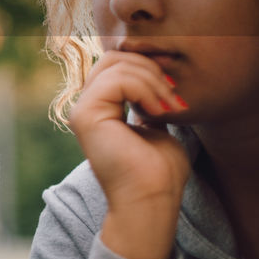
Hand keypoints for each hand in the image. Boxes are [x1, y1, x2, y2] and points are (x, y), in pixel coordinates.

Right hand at [69, 51, 191, 258]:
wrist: (151, 201)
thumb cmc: (159, 173)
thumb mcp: (158, 127)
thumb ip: (149, 104)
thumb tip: (157, 80)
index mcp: (101, 109)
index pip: (117, 64)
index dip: (148, 65)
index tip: (176, 84)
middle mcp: (87, 107)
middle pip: (113, 58)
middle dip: (149, 67)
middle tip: (174, 93)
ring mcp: (83, 110)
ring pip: (116, 65)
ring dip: (152, 79)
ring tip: (171, 105)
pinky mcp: (86, 116)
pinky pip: (116, 80)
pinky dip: (144, 88)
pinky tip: (158, 111)